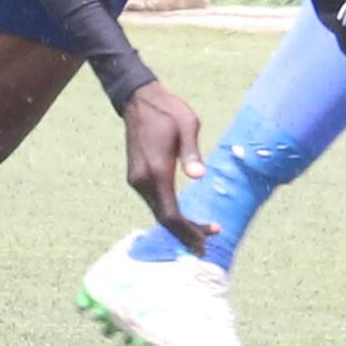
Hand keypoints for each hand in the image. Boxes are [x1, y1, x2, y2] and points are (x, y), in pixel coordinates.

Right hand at [119, 83, 210, 254]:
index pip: (171, 214)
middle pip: (163, 218)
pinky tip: (184, 217)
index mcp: (156, 171)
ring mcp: (136, 180)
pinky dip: (169, 213)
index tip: (209, 237)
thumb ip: (192, 153)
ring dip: (178, 224)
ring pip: (157, 212)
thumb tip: (199, 177)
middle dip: (185, 233)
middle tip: (207, 244)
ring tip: (201, 232)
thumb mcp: (188, 126)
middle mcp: (142, 181)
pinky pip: (154, 202)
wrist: (139, 101)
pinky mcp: (136, 176)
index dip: (189, 230)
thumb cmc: (168, 111)